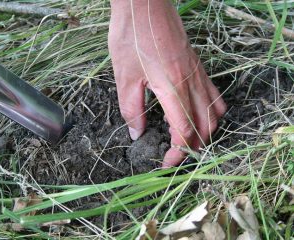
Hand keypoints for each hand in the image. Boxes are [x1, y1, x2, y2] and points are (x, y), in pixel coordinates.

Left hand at [109, 0, 225, 166]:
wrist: (144, 5)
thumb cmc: (130, 36)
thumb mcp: (124, 77)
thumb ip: (132, 109)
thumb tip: (137, 133)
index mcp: (173, 87)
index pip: (184, 130)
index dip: (178, 152)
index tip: (166, 162)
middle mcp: (191, 82)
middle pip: (204, 126)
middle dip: (192, 146)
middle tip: (174, 154)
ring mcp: (198, 73)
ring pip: (214, 112)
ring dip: (204, 132)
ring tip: (186, 139)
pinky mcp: (197, 65)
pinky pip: (214, 94)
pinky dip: (209, 112)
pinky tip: (194, 113)